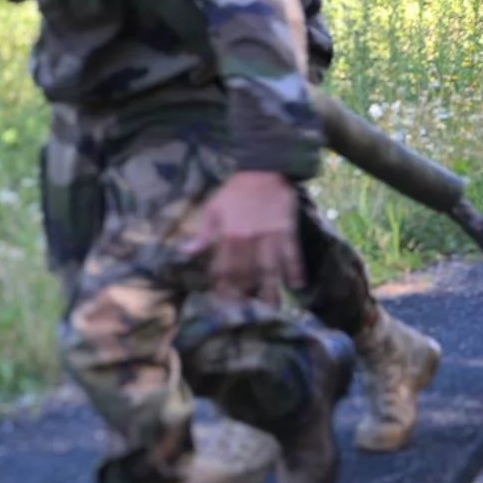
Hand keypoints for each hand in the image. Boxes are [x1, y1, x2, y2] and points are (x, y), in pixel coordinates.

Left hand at [188, 170, 301, 305]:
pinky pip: (293, 253)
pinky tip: (297, 286)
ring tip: (273, 309)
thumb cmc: (235, 191)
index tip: (223, 304)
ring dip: (271, 289)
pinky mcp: (288, 230)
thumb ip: (203, 234)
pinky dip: (295, 269)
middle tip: (247, 315)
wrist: (263, 167)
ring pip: (270, 268)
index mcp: (229, 235)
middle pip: (247, 274)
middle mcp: (249, 240)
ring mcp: (271, 236)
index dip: (223, 287)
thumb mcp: (213, 209)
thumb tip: (185, 253)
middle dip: (246, 295)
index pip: (224, 268)